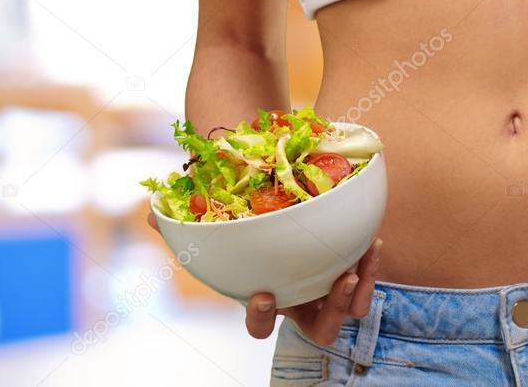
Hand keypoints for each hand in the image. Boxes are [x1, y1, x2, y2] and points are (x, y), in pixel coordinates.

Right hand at [148, 212, 381, 345]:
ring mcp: (328, 291)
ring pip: (348, 312)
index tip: (263, 294)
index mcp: (267, 297)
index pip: (259, 325)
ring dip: (357, 294)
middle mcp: (300, 301)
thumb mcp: (216, 218)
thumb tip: (154, 220)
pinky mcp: (351, 272)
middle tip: (337, 281)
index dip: (260, 318)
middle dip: (328, 313)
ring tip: (360, 265)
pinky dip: (371, 268)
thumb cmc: (246, 218)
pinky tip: (373, 242)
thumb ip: (188, 222)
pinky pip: (365, 284)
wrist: (287, 197)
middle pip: (318, 330)